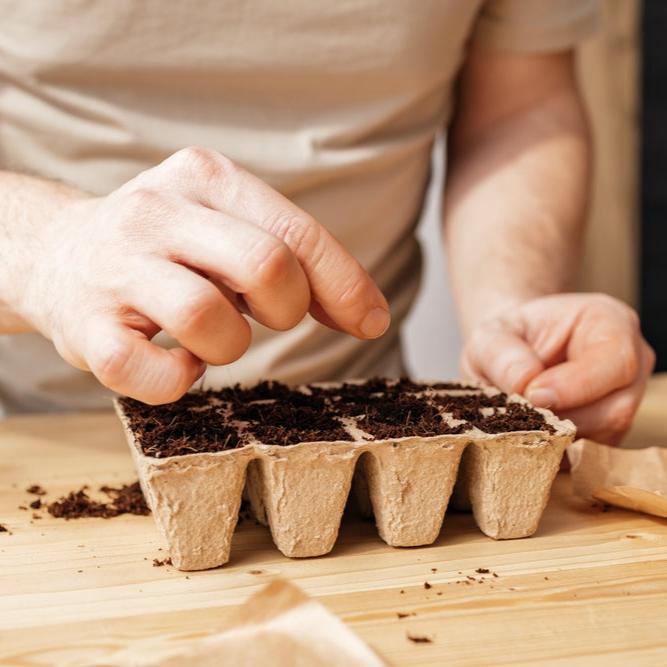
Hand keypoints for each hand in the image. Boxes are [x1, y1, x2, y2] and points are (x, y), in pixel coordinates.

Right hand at [15, 147, 389, 403]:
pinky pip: (161, 377)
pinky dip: (182, 380)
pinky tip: (175, 360)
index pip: (296, 233)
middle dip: (286, 309)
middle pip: (266, 268)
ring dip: (230, 346)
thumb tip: (366, 311)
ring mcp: (117, 268)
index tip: (370, 320)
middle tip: (264, 315)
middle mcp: (158, 211)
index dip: (345, 284)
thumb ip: (293, 259)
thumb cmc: (166, 248)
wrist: (56, 254)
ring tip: (209, 334)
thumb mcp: (227, 229)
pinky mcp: (87, 330)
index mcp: (205, 179)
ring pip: (212, 322)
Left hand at [461, 294, 654, 443]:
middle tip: (518, 414)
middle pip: (616, 408)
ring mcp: (624, 401)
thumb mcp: (491, 337)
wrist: (505, 356)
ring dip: (557, 436)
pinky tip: (529, 433)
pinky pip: (590, 453)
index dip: (576, 385)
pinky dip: (557, 449)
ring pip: (603, 436)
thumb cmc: (506, 339)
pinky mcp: (609, 432)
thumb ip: (503, 356)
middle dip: (562, 417)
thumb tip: (526, 385)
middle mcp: (630, 363)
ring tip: (519, 420)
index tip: (533, 395)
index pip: (615, 361)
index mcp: (609, 323)